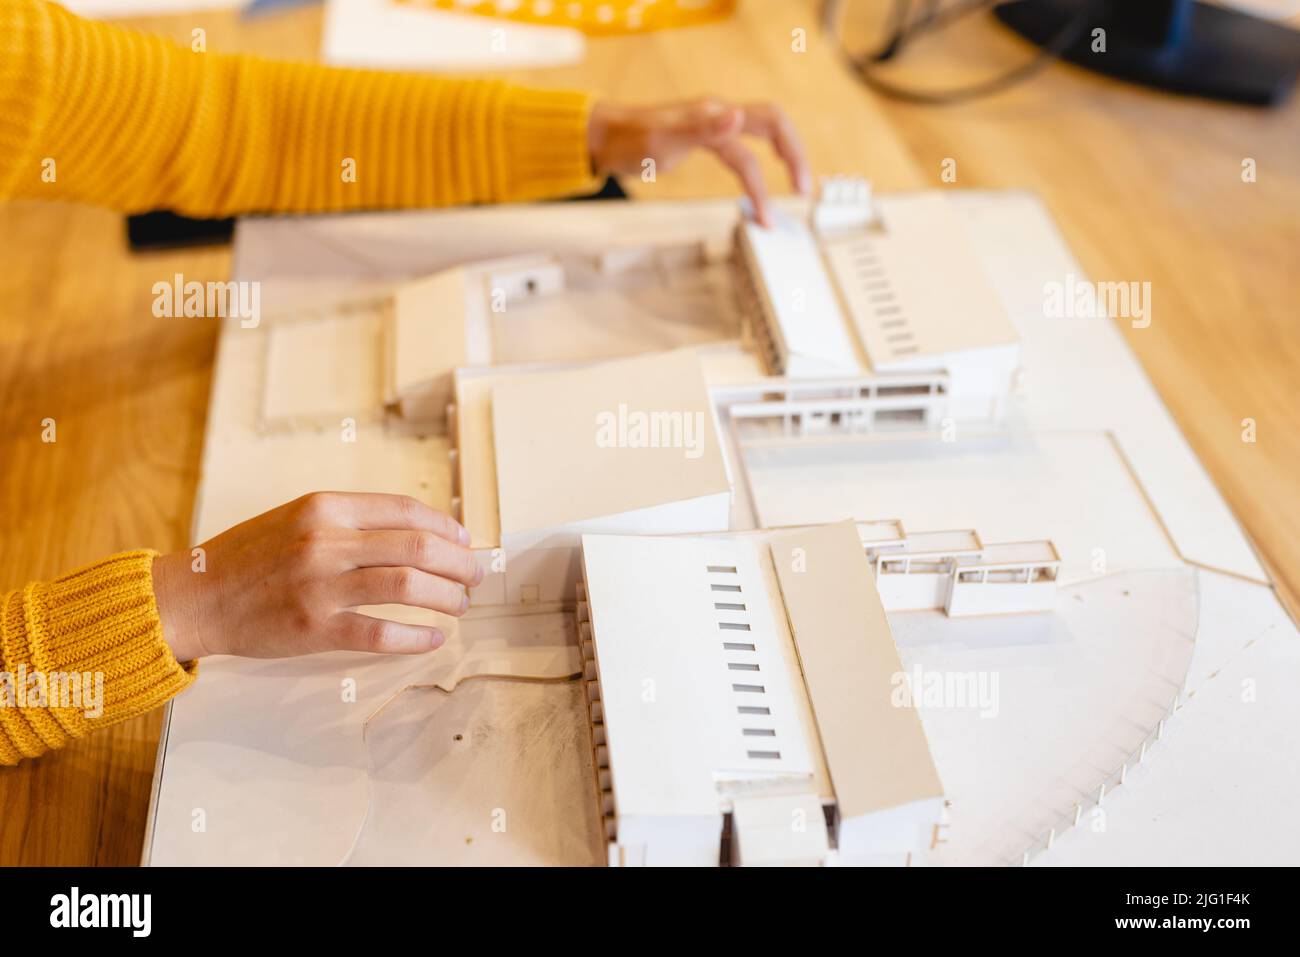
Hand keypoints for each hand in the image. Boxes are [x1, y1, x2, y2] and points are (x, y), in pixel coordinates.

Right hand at [151, 492, 481, 660]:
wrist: (194, 596)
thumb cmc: (249, 557)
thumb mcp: (298, 517)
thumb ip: (350, 521)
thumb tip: (416, 532)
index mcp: (324, 507)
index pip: (405, 510)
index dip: (446, 527)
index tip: (465, 541)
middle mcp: (325, 541)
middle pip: (418, 546)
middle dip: (459, 563)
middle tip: (474, 576)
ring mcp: (320, 586)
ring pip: (407, 587)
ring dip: (446, 597)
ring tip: (459, 604)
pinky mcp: (314, 629)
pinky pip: (381, 634)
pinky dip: (416, 637)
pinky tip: (433, 638)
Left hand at [587, 98, 811, 226]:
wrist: (603, 139)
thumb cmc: (627, 140)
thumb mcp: (662, 138)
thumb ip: (700, 128)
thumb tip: (737, 117)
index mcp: (715, 113)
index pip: (769, 127)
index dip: (787, 158)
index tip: (793, 194)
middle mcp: (717, 116)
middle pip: (773, 127)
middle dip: (794, 157)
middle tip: (803, 192)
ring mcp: (710, 128)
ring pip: (756, 144)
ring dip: (772, 172)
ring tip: (775, 208)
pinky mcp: (701, 141)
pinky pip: (739, 154)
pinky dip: (752, 175)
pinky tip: (752, 194)